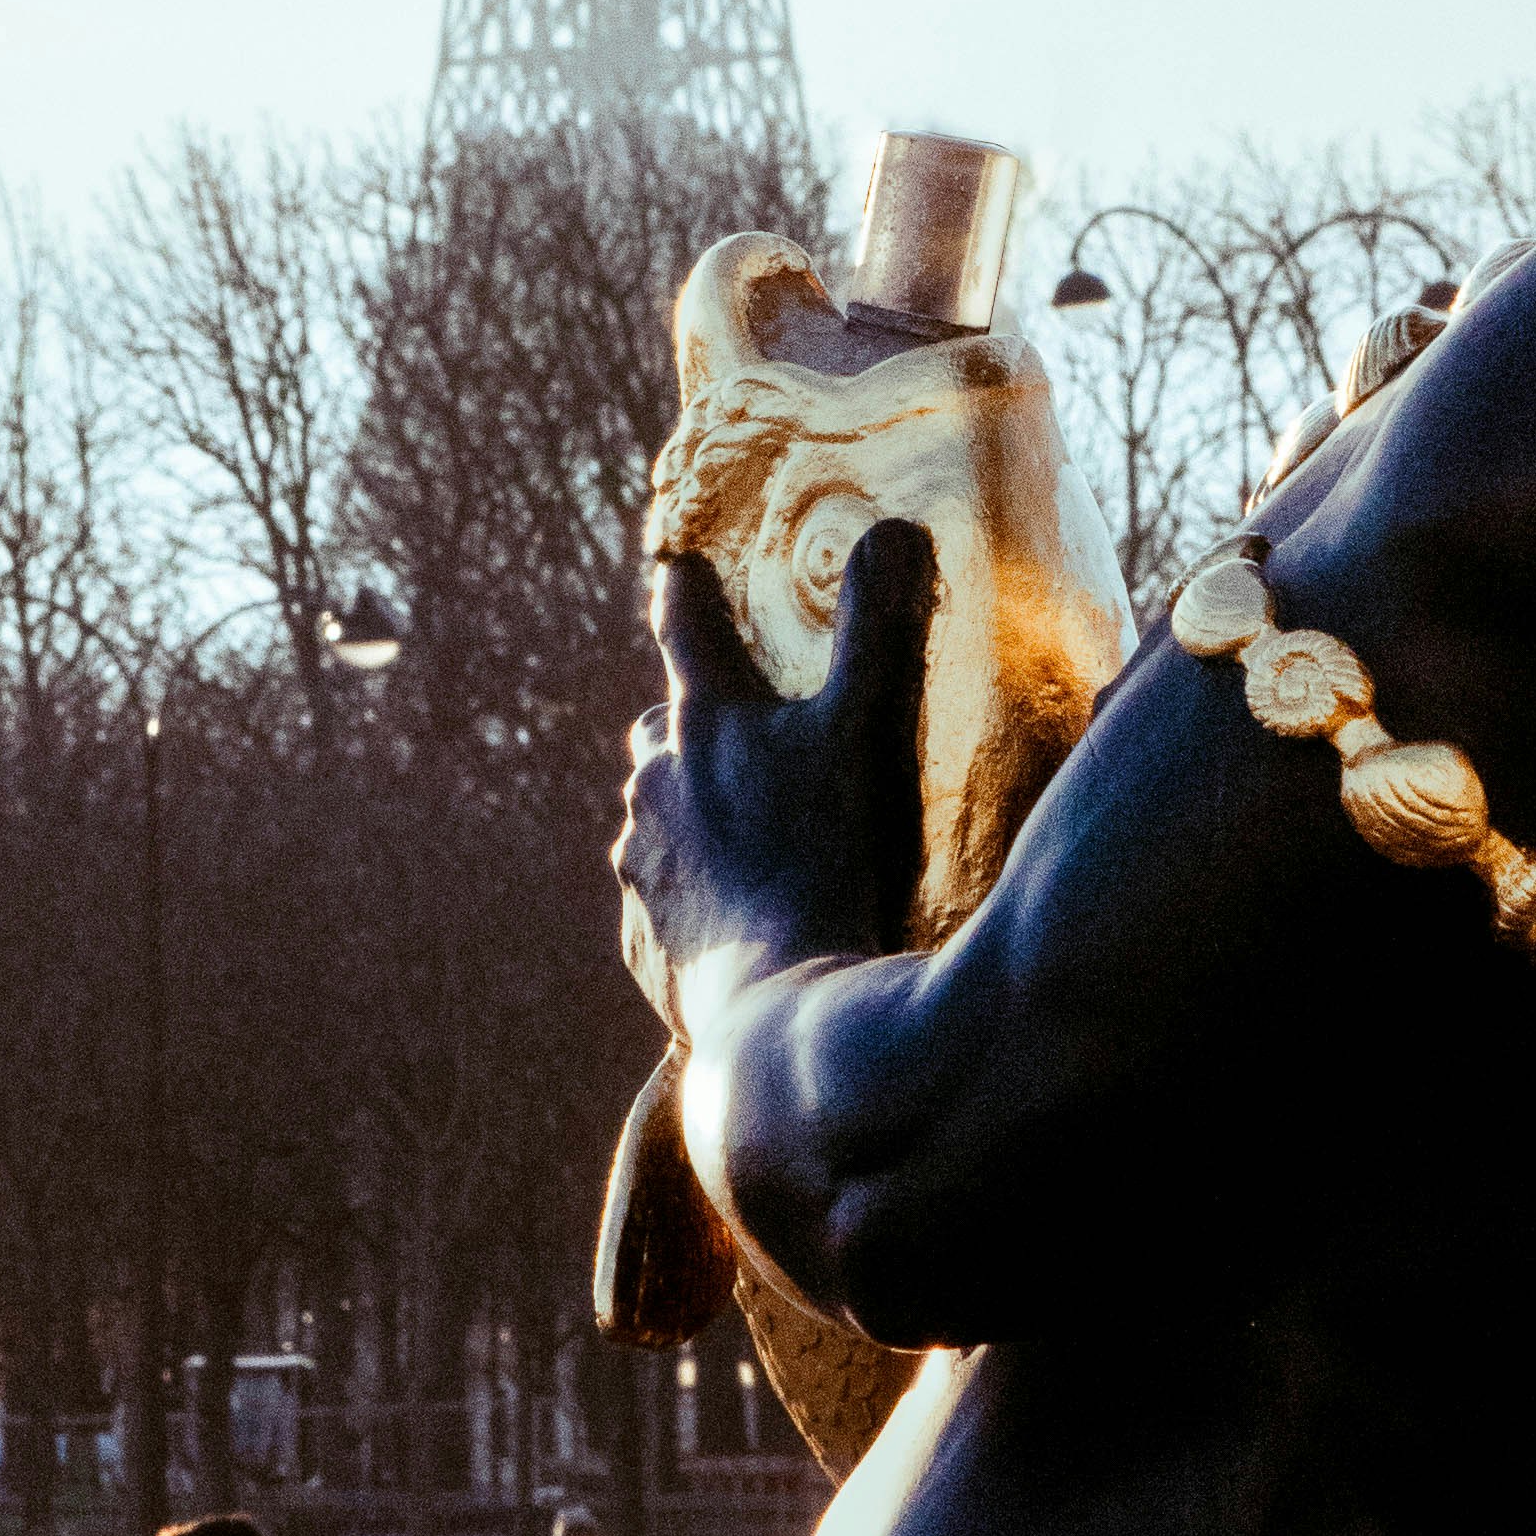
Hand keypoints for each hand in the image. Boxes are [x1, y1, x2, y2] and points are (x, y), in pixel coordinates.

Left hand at [615, 516, 934, 1019]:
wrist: (781, 1005)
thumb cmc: (828, 858)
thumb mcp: (865, 729)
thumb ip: (878, 627)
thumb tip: (892, 529)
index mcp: (703, 721)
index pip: (682, 623)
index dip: (685, 589)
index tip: (680, 567)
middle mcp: (654, 782)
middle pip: (660, 725)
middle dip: (691, 718)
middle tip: (740, 724)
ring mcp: (644, 858)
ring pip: (655, 807)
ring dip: (689, 802)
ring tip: (748, 823)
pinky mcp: (645, 926)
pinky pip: (662, 883)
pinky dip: (692, 878)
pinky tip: (738, 900)